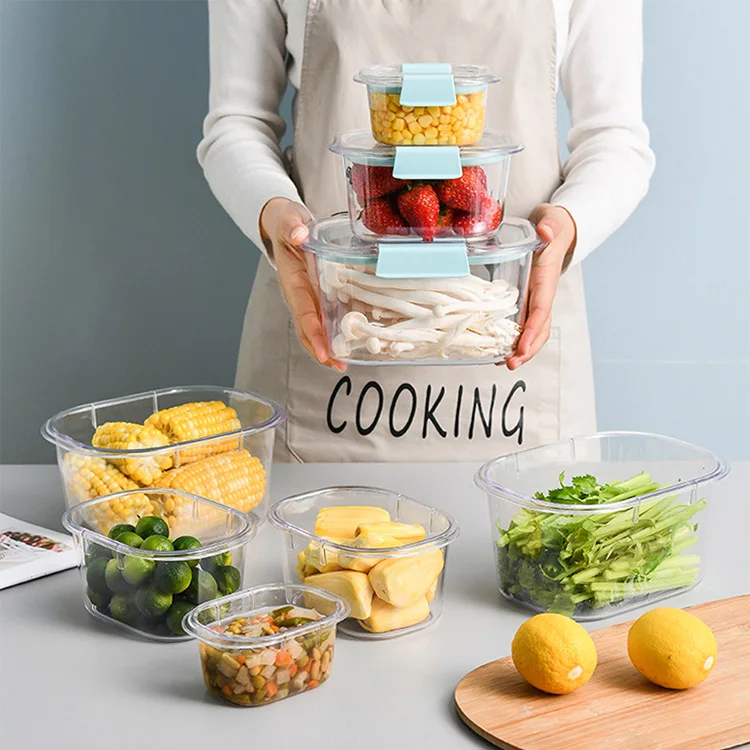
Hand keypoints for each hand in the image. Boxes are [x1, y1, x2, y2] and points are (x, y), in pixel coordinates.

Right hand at [260, 198, 345, 370]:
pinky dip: (335, 331)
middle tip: (338, 366)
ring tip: (344, 364)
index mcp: (292, 281)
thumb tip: (299, 235)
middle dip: (321, 349)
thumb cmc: (286, 223)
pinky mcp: (318, 294)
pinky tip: (351, 342)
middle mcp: (300, 294)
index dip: (313, 333)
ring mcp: (309, 296)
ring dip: (328, 347)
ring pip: (315, 328)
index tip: (323, 351)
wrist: (285, 223)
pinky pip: (325, 317)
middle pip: (307, 329)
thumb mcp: (288, 220)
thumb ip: (292, 227)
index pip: (303, 311)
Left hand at [505, 204, 576, 370]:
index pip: (541, 309)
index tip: (522, 346)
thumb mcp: (552, 222)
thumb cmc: (554, 228)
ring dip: (520, 349)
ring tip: (503, 363)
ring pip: (531, 331)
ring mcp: (535, 299)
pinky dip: (513, 339)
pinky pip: (522, 323)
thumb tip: (546, 231)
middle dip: (527, 349)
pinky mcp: (527, 299)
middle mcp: (542, 294)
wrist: (556, 228)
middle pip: (540, 329)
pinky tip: (499, 350)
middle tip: (511, 364)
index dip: (533, 330)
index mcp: (546, 280)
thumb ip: (549, 226)